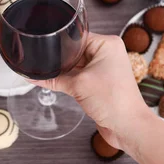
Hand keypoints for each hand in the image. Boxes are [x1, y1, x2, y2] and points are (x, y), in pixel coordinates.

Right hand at [31, 33, 148, 148]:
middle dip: (62, 60)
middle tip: (45, 63)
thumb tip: (36, 76)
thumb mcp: (78, 85)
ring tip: (51, 75)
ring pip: (76, 64)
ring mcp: (104, 67)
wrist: (128, 127)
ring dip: (66, 72)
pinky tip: (56, 82)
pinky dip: (70, 80)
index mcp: (107, 44)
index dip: (60, 44)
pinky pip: (80, 75)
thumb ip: (55, 79)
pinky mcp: (100, 80)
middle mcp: (107, 53)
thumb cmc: (115, 102)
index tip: (45, 47)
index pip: (77, 37)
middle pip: (75, 50)